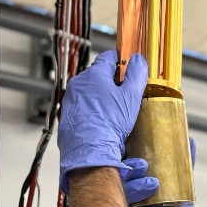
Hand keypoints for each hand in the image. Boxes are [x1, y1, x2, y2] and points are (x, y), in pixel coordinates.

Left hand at [58, 49, 147, 192]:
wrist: (91, 148)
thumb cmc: (110, 122)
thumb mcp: (131, 96)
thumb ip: (136, 75)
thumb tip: (139, 60)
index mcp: (94, 74)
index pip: (108, 57)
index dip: (121, 59)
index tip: (128, 63)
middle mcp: (78, 83)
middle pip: (98, 74)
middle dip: (112, 79)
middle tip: (125, 90)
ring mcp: (70, 99)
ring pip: (89, 90)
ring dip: (101, 94)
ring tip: (114, 107)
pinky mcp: (67, 114)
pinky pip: (82, 104)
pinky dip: (92, 107)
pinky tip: (102, 118)